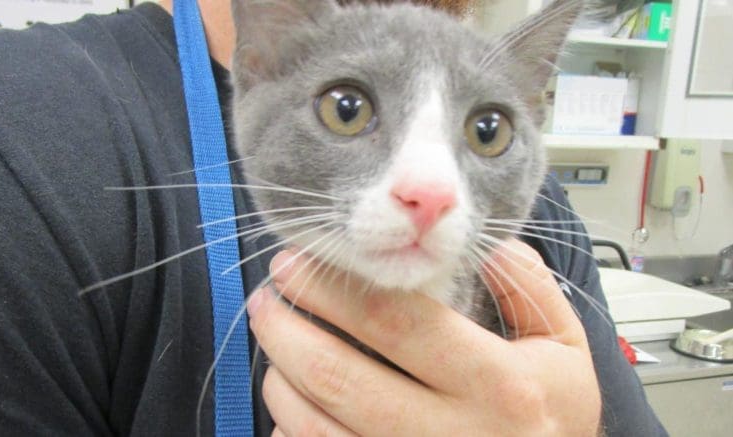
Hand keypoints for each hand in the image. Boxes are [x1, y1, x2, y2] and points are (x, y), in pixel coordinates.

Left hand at [247, 239, 600, 435]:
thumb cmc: (555, 416)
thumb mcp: (566, 347)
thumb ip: (529, 287)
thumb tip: (483, 244)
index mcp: (500, 385)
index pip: (397, 324)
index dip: (334, 290)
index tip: (296, 264)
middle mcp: (454, 435)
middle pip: (341, 376)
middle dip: (288, 329)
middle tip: (267, 298)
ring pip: (319, 425)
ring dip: (280, 377)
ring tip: (275, 340)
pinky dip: (293, 426)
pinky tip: (290, 398)